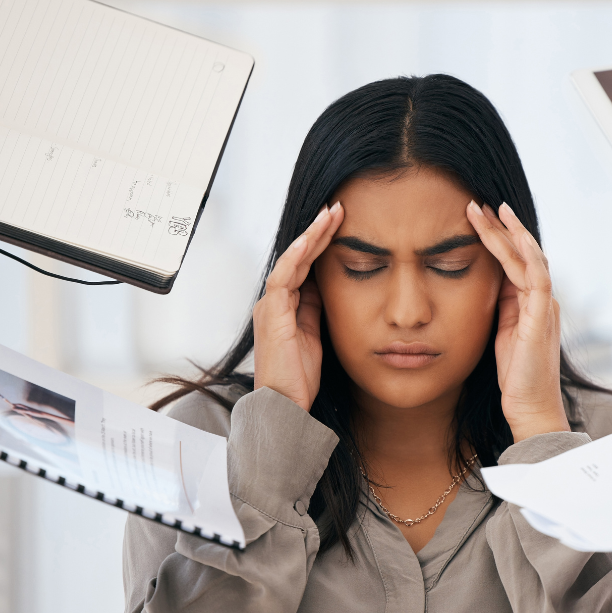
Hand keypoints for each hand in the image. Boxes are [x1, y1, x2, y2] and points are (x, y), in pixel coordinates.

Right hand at [253, 202, 343, 410]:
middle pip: (298, 257)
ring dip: (310, 236)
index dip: (321, 244)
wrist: (284, 404)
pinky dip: (295, 256)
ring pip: (291, 260)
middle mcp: (275, 302)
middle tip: (337, 208)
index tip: (340, 224)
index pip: (305, 266)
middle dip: (318, 231)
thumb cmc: (298, 376)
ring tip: (330, 215)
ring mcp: (271, 306)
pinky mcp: (271, 314)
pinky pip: (283, 277)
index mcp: (285, 306)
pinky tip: (310, 239)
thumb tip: (326, 286)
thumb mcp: (315, 335)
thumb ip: (316, 309)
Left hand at [466, 200, 569, 442]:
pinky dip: (524, 252)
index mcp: (532, 303)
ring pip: (529, 257)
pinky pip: (536, 275)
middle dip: (500, 228)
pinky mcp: (541, 316)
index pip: (516, 262)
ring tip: (489, 210)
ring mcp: (544, 306)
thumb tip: (488, 283)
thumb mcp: (502, 334)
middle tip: (477, 204)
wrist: (530, 407)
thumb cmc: (514, 376)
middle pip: (523, 253)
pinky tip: (510, 234)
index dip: (498, 239)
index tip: (476, 219)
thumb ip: (501, 308)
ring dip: (508, 232)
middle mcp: (542, 299)